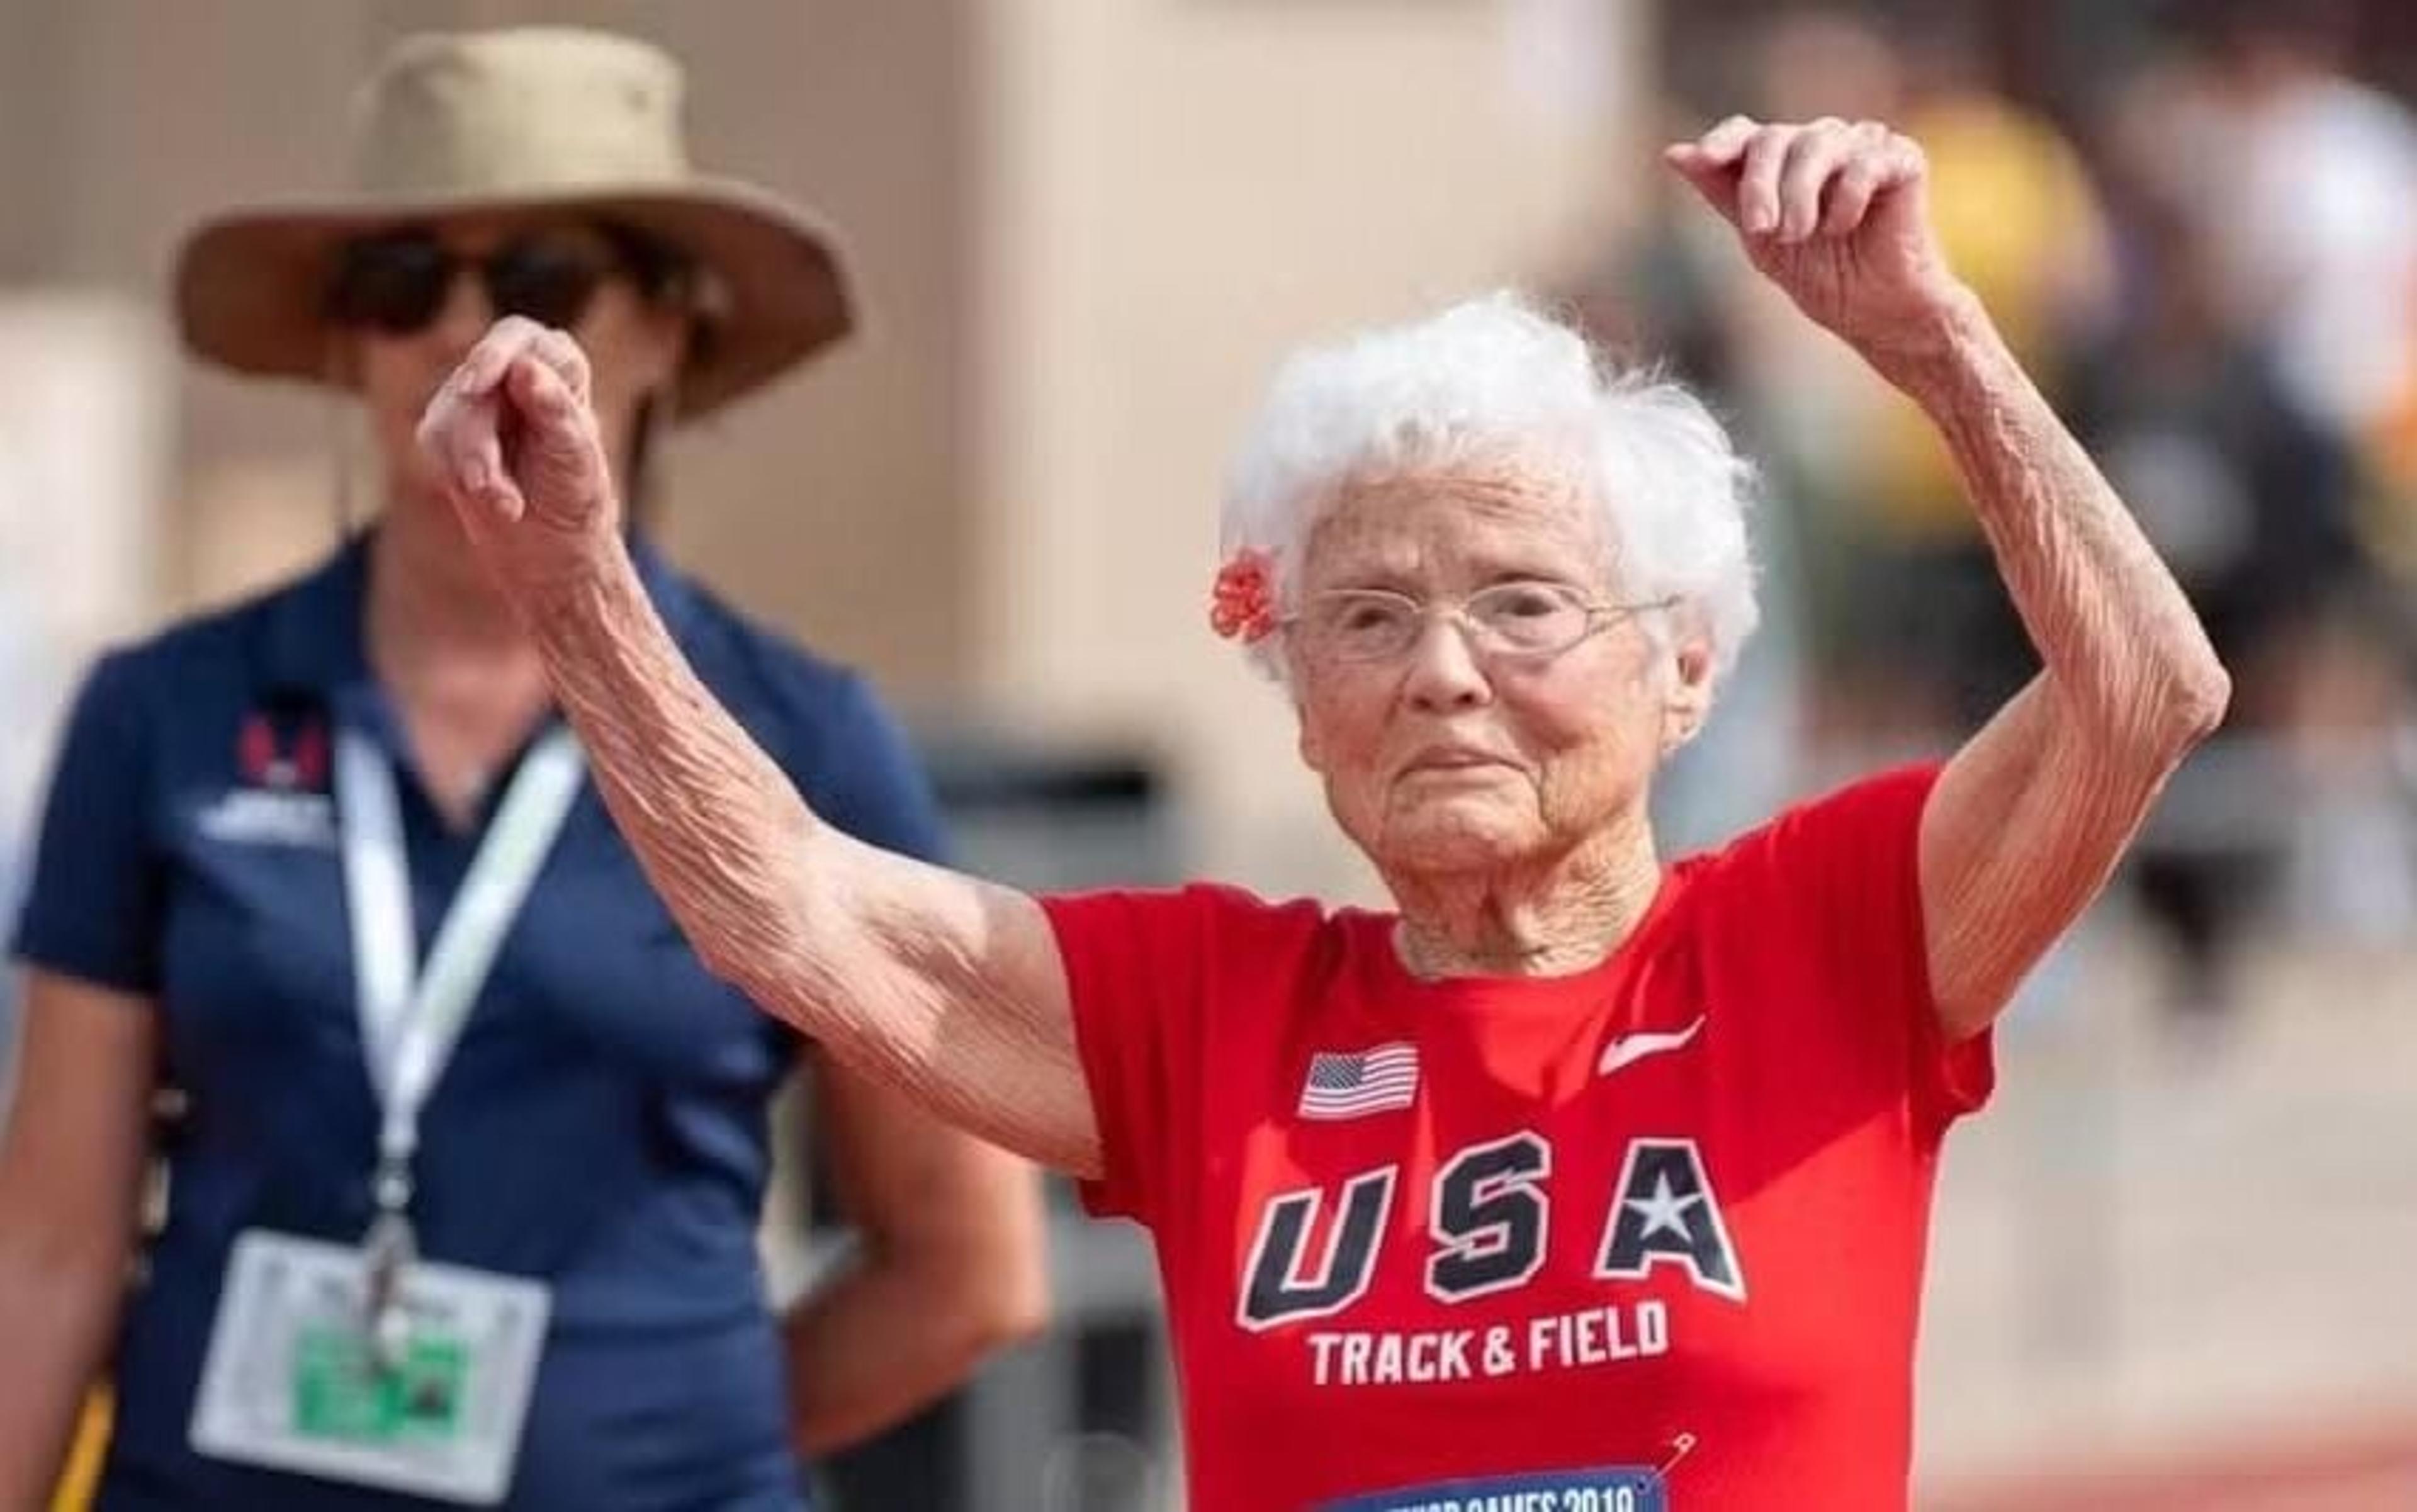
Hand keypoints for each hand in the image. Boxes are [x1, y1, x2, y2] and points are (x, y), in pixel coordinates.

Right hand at [416, 316, 621, 595]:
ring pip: (448, 413)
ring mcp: (475, 398)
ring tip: (507, 504)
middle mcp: (514, 372)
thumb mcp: (574, 455)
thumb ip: (553, 410)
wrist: (554, 546)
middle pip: (474, 382)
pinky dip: (458, 473)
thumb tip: (525, 368)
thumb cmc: (576, 494)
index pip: (517, 338)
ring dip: (472, 464)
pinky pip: (434, 439)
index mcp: (558, 365)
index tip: (476, 383)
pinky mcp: (447, 428)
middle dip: (478, 438)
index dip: (494, 355)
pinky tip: (494, 498)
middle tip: (485, 485)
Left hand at [1666, 116, 1966, 359]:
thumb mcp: (1759, 239)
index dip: (1722, 141)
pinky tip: (1847, 226)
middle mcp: (1821, 143)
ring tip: (1800, 235)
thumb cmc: (1821, 275)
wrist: (1876, 312)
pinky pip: (1864, 162)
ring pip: (1817, 142)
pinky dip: (1847, 198)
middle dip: (1760, 184)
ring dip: (1800, 194)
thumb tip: (1674, 153)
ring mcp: (1863, 146)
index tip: (1704, 159)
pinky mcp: (1902, 159)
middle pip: (1775, 137)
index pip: (1746, 133)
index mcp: (1783, 160)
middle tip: (1762, 230)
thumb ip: (1722, 193)